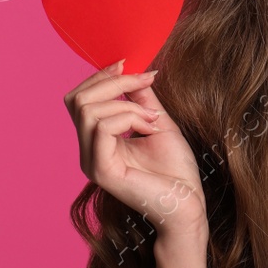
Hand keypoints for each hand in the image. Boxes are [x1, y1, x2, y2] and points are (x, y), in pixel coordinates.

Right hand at [64, 60, 205, 234]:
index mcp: (97, 141)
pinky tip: (149, 127)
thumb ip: (140, 98)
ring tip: (152, 119)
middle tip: (145, 84)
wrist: (189, 203)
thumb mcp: (157, 122)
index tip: (129, 64)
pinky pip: (101, 128)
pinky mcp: (101, 171)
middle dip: (112, 82)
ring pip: (89, 111)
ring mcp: (92, 162)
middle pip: (78, 100)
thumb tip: (132, 69)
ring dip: (127, 104)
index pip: (80, 99)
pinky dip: (128, 118)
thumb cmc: (176, 170)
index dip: (101, 76)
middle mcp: (88, 151)